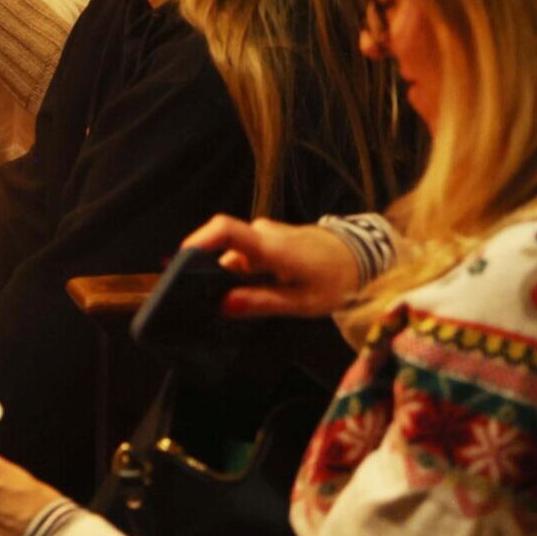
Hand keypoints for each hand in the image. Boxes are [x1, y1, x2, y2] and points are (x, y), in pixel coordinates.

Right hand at [182, 214, 360, 317]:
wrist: (358, 255)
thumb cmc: (334, 280)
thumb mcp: (302, 301)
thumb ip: (262, 301)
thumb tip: (223, 304)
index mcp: (271, 247)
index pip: (226, 230)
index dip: (199, 241)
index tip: (179, 262)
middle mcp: (262, 233)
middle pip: (221, 248)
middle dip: (207, 273)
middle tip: (199, 301)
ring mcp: (263, 233)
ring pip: (231, 254)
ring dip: (226, 277)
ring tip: (227, 304)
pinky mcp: (265, 238)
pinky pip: (241, 253)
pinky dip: (237, 272)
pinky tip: (243, 292)